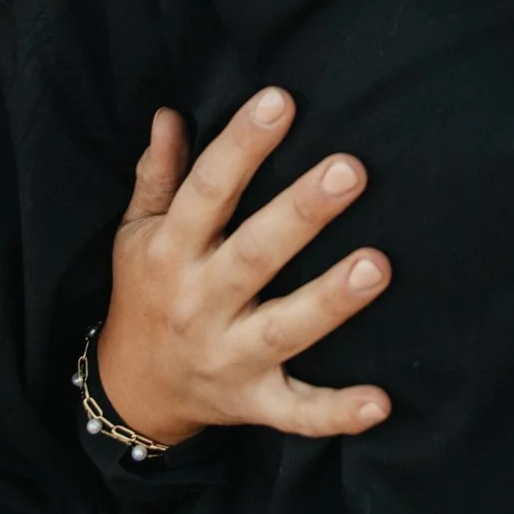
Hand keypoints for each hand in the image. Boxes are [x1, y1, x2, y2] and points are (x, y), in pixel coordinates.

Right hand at [97, 87, 392, 445]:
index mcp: (169, 253)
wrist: (132, 392)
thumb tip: (169, 113)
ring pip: (283, 329)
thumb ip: (158, 175)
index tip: (280, 100)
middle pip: (253, 256)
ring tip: (378, 264)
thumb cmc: (146, 293)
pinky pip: (296, 413)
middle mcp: (198, 304)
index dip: (241, 145)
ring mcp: (228, 357)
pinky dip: (337, 413)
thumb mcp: (136, 233)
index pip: (207, 192)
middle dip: (301, 213)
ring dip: (330, 300)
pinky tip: (381, 403)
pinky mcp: (254, 402)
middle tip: (350, 169)